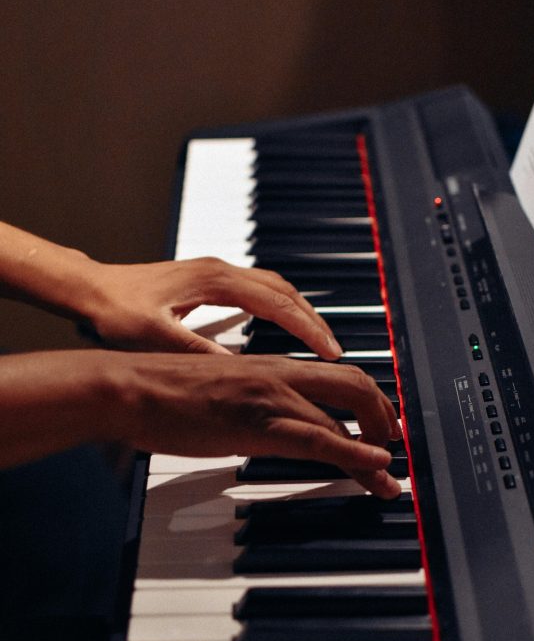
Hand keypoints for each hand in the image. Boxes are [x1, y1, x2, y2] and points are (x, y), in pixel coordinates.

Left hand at [84, 257, 343, 358]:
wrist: (89, 290)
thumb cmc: (115, 311)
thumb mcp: (157, 337)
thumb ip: (198, 351)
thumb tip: (240, 369)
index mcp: (215, 281)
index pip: (277, 304)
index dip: (308, 329)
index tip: (332, 351)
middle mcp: (221, 271)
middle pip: (285, 291)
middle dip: (314, 320)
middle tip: (336, 350)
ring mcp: (216, 273)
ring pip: (275, 287)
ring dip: (300, 312)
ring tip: (319, 340)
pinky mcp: (208, 281)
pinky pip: (259, 290)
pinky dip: (281, 308)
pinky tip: (283, 326)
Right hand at [110, 352, 401, 497]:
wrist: (129, 388)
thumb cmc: (164, 394)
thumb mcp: (222, 394)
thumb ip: (253, 405)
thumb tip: (271, 425)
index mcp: (271, 365)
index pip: (338, 375)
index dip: (371, 401)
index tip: (383, 427)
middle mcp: (280, 375)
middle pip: (356, 385)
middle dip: (386, 418)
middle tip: (395, 448)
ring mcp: (271, 398)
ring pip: (345, 416)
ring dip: (376, 450)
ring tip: (388, 479)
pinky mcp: (258, 425)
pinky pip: (319, 439)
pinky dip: (354, 454)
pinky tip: (374, 467)